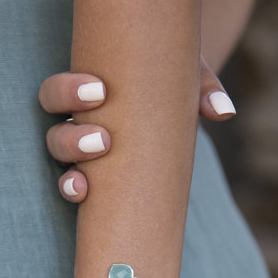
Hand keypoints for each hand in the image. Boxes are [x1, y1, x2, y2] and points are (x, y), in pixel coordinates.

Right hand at [39, 58, 234, 202]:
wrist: (167, 101)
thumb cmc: (167, 80)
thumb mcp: (183, 75)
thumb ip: (202, 87)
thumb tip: (223, 111)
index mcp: (84, 93)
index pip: (57, 92)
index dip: (69, 92)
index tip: (99, 92)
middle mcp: (74, 125)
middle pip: (54, 132)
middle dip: (72, 139)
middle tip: (103, 140)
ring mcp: (78, 157)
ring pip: (58, 165)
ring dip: (70, 175)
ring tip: (86, 184)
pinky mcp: (89, 181)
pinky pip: (73, 192)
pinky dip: (75, 196)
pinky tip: (86, 202)